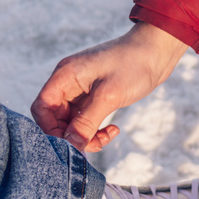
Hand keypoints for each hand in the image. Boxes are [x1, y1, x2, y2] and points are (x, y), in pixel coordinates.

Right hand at [32, 22, 186, 151]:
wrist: (157, 51)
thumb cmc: (133, 65)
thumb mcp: (108, 96)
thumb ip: (86, 123)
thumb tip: (70, 147)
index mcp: (65, 76)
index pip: (41, 108)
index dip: (50, 129)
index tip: (69, 144)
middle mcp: (69, 82)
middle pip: (55, 118)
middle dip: (71, 136)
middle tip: (93, 145)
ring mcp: (82, 90)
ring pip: (72, 122)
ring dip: (87, 135)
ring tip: (107, 138)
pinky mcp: (95, 96)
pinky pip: (87, 119)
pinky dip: (96, 129)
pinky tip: (114, 130)